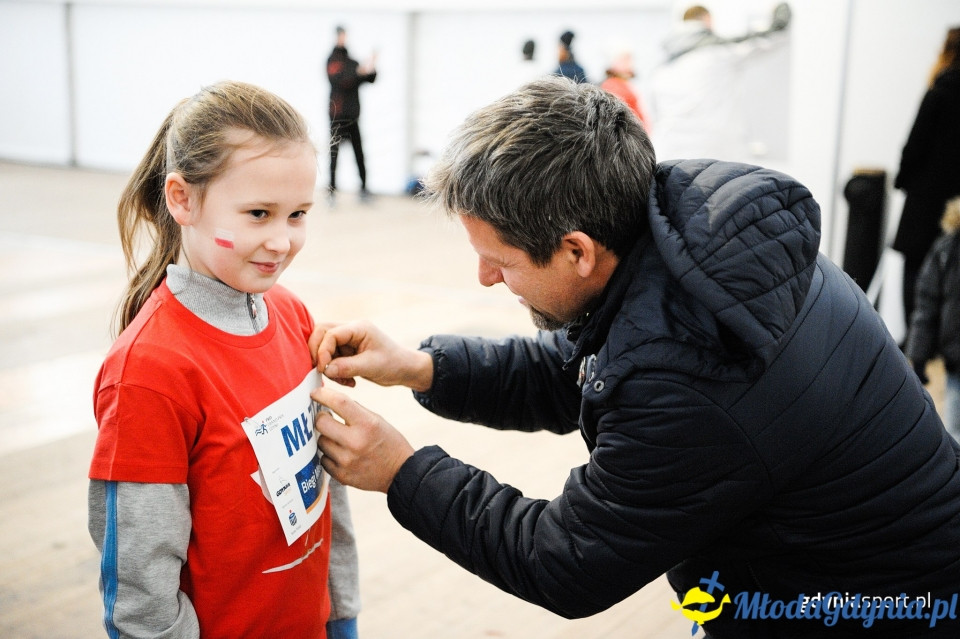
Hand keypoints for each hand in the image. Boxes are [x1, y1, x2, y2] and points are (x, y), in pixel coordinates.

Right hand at [309, 320, 433, 391]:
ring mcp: (348, 340)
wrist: (405, 370)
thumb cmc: (393, 364)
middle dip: (318, 353)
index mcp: (358, 328)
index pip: (330, 333)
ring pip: (323, 347)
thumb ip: (347, 367)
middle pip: (321, 333)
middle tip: (322, 371)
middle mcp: (351, 330)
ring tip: (342, 380)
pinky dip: (334, 371)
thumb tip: (325, 369)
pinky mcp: (347, 351)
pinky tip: (348, 381)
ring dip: (327, 365)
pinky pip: (331, 358)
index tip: (323, 369)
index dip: (322, 351)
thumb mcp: (371, 366)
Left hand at [313, 385, 414, 492]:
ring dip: (326, 438)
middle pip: (321, 423)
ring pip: (321, 442)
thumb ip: (354, 410)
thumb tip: (329, 400)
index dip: (323, 394)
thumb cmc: (388, 442)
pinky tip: (341, 454)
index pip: (339, 403)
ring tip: (339, 439)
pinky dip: (329, 455)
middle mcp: (355, 442)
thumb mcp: (377, 420)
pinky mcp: (342, 476)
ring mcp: (347, 461)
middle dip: (321, 418)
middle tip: (326, 418)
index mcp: (367, 424)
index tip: (315, 393)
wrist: (401, 473)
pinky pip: (323, 459)